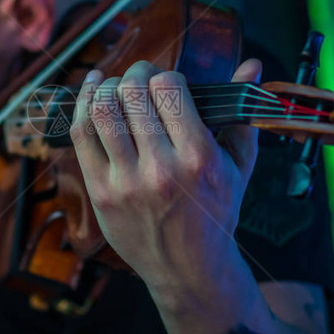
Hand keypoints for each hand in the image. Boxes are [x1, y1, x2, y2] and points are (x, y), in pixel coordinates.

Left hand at [70, 59, 261, 292]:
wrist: (189, 269)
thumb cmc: (216, 214)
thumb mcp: (238, 166)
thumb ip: (241, 113)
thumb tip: (251, 64)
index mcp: (199, 158)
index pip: (169, 89)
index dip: (164, 75)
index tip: (166, 81)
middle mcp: (161, 169)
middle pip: (133, 93)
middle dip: (135, 74)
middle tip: (140, 78)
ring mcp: (127, 182)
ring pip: (102, 109)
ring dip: (106, 86)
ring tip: (116, 86)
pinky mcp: (101, 192)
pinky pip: (82, 135)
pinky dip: (82, 105)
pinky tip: (91, 93)